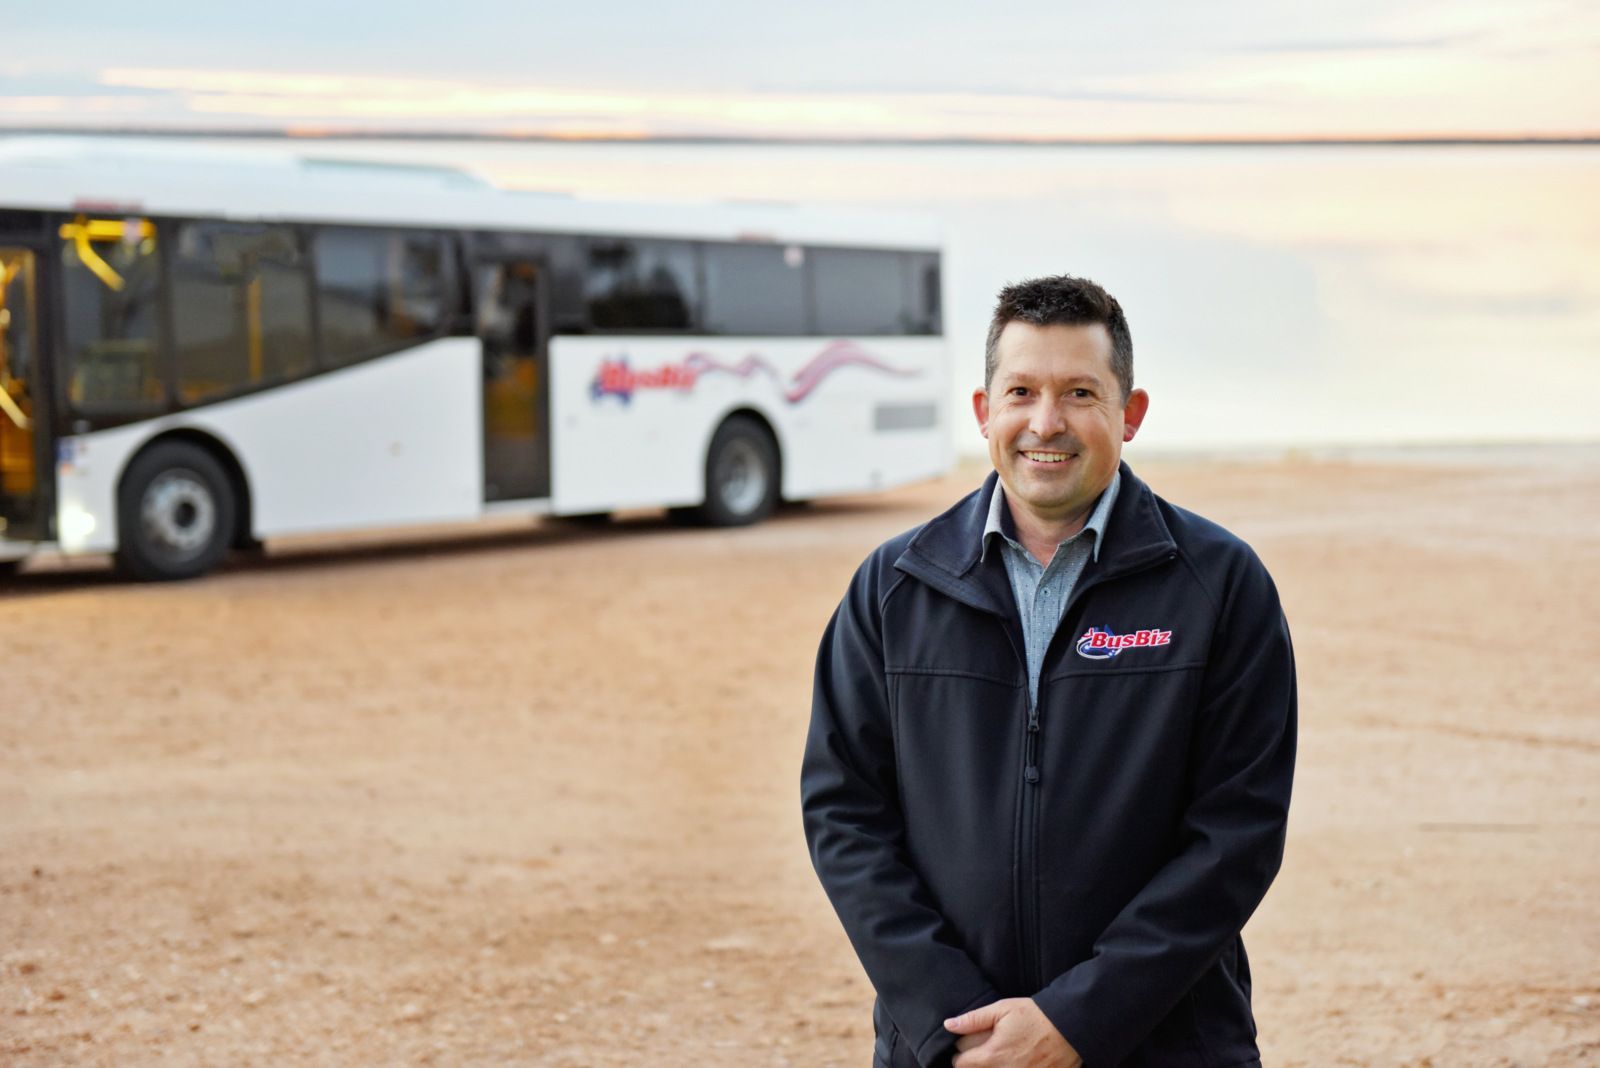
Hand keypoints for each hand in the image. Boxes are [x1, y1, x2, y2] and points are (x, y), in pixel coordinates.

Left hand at [944, 997, 1080, 1066]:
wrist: (1070, 1028)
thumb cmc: (1035, 1016)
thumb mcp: (1002, 1010)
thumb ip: (973, 1019)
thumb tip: (948, 1025)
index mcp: (992, 1055)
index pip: (960, 1064)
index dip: (960, 1055)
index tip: (966, 1049)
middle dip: (975, 1064)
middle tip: (984, 1052)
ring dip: (992, 1067)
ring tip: (1000, 1056)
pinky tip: (1014, 1062)